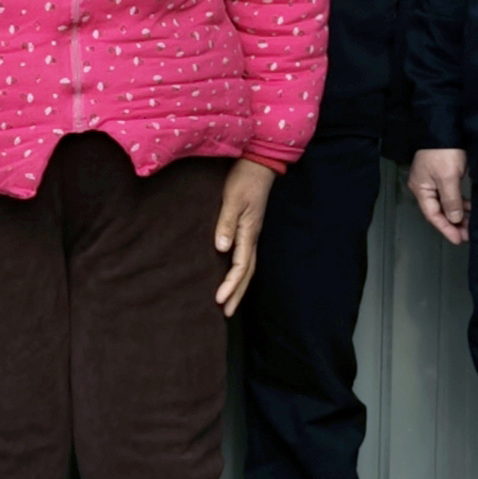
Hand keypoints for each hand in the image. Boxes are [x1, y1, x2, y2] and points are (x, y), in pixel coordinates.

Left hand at [212, 157, 279, 315]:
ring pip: (247, 267)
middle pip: (247, 273)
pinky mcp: (248, 228)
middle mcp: (252, 237)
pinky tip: (231, 276)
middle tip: (226, 313)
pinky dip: (239, 272)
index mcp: (249, 233)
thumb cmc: (244, 179)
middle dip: (237, 294)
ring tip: (228, 302)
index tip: (219, 300)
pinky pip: (244, 257)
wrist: (258, 164)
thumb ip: (226, 223)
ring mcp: (251, 234)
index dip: (231, 285)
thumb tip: (221, 249)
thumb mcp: (233, 199)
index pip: (241, 266)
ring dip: (239, 286)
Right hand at [408, 148, 469, 244]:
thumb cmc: (442, 150)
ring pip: (444, 204)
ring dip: (457, 214)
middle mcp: (424, 187)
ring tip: (470, 223)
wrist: (444, 128)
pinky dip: (458, 202)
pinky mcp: (441, 175)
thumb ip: (451, 201)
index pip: (433, 215)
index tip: (458, 239)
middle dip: (452, 224)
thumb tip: (453, 218)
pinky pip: (449, 194)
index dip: (446, 229)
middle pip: (438, 211)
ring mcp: (432, 181)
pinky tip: (468, 207)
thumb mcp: (448, 178)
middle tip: (467, 234)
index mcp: (421, 189)